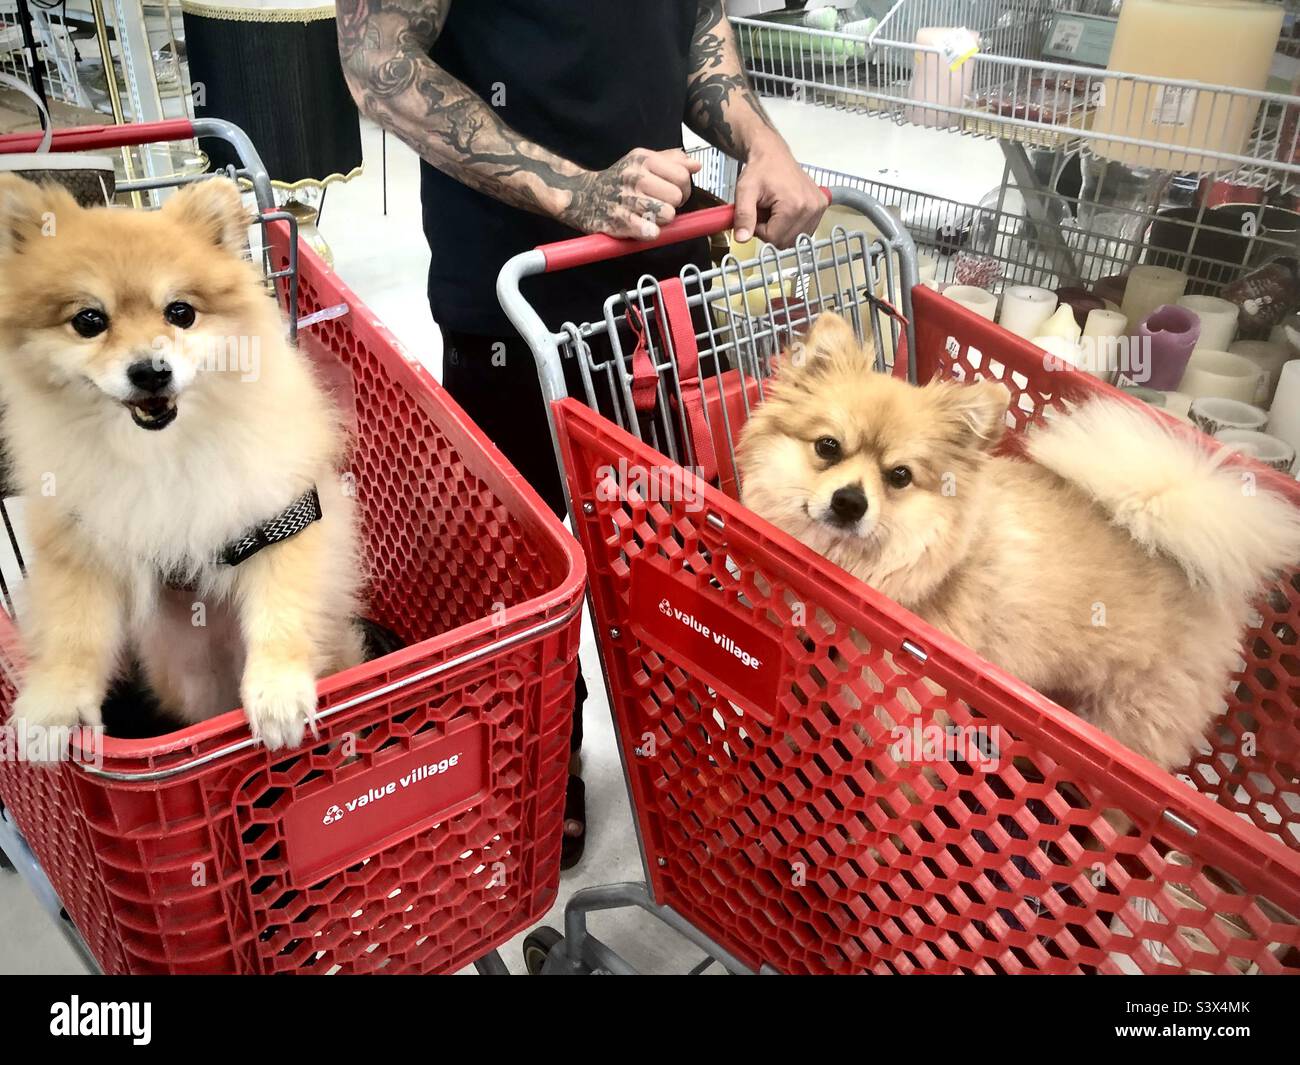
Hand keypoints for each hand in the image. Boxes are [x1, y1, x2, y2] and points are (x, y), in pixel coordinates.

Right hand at [560, 148, 703, 239]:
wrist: (583, 195)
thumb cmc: (620, 180)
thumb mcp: (642, 162)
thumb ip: (671, 161)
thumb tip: (696, 165)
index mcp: (643, 160)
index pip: (682, 174)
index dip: (684, 188)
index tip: (674, 192)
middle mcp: (634, 176)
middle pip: (677, 196)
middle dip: (674, 205)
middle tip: (662, 206)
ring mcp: (625, 199)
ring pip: (667, 214)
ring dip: (663, 220)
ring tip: (652, 216)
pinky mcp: (618, 221)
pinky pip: (649, 230)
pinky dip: (652, 232)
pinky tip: (647, 229)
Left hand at [733, 137, 825, 247]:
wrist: (773, 154)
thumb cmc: (760, 169)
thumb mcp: (745, 190)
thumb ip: (743, 215)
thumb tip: (742, 238)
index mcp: (794, 205)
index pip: (773, 238)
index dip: (759, 230)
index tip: (756, 214)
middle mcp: (811, 208)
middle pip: (785, 241)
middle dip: (770, 231)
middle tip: (765, 211)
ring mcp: (818, 208)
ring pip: (794, 238)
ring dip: (781, 229)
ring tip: (774, 210)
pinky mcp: (821, 207)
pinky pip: (803, 231)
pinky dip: (791, 226)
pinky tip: (785, 211)